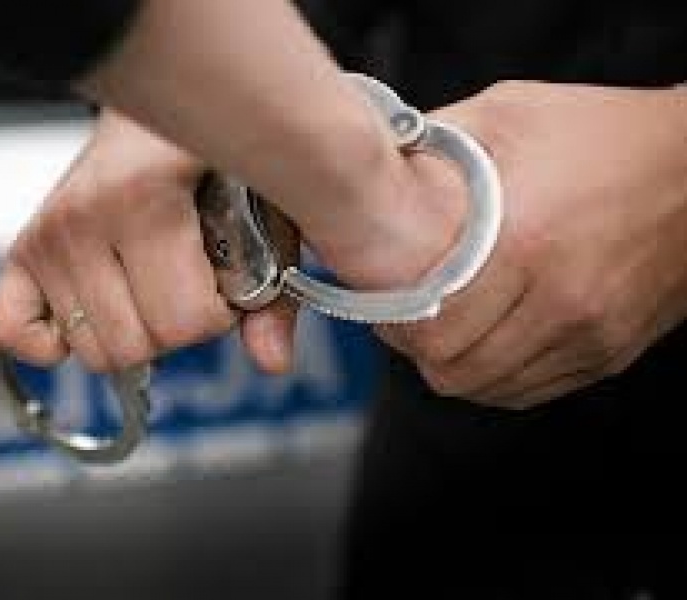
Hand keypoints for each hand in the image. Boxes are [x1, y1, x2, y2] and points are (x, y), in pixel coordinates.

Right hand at [0, 109, 298, 374]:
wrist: (161, 117)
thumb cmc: (216, 162)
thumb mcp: (266, 216)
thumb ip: (273, 292)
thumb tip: (271, 359)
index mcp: (143, 195)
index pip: (183, 320)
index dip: (217, 315)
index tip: (224, 281)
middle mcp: (81, 215)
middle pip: (135, 347)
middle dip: (176, 328)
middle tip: (187, 283)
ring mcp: (46, 236)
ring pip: (92, 353)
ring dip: (131, 333)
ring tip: (149, 285)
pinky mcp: (21, 252)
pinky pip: (12, 334)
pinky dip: (52, 342)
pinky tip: (93, 314)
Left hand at [376, 81, 686, 408]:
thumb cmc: (606, 135)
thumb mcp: (511, 114)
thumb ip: (435, 141)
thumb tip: (377, 162)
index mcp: (526, 244)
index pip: (433, 331)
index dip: (396, 325)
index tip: (385, 304)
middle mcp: (561, 303)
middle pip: (455, 372)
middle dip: (419, 350)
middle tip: (410, 319)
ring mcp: (591, 336)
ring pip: (491, 390)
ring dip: (456, 366)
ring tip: (447, 329)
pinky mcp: (611, 352)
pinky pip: (533, 390)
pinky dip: (499, 376)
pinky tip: (489, 341)